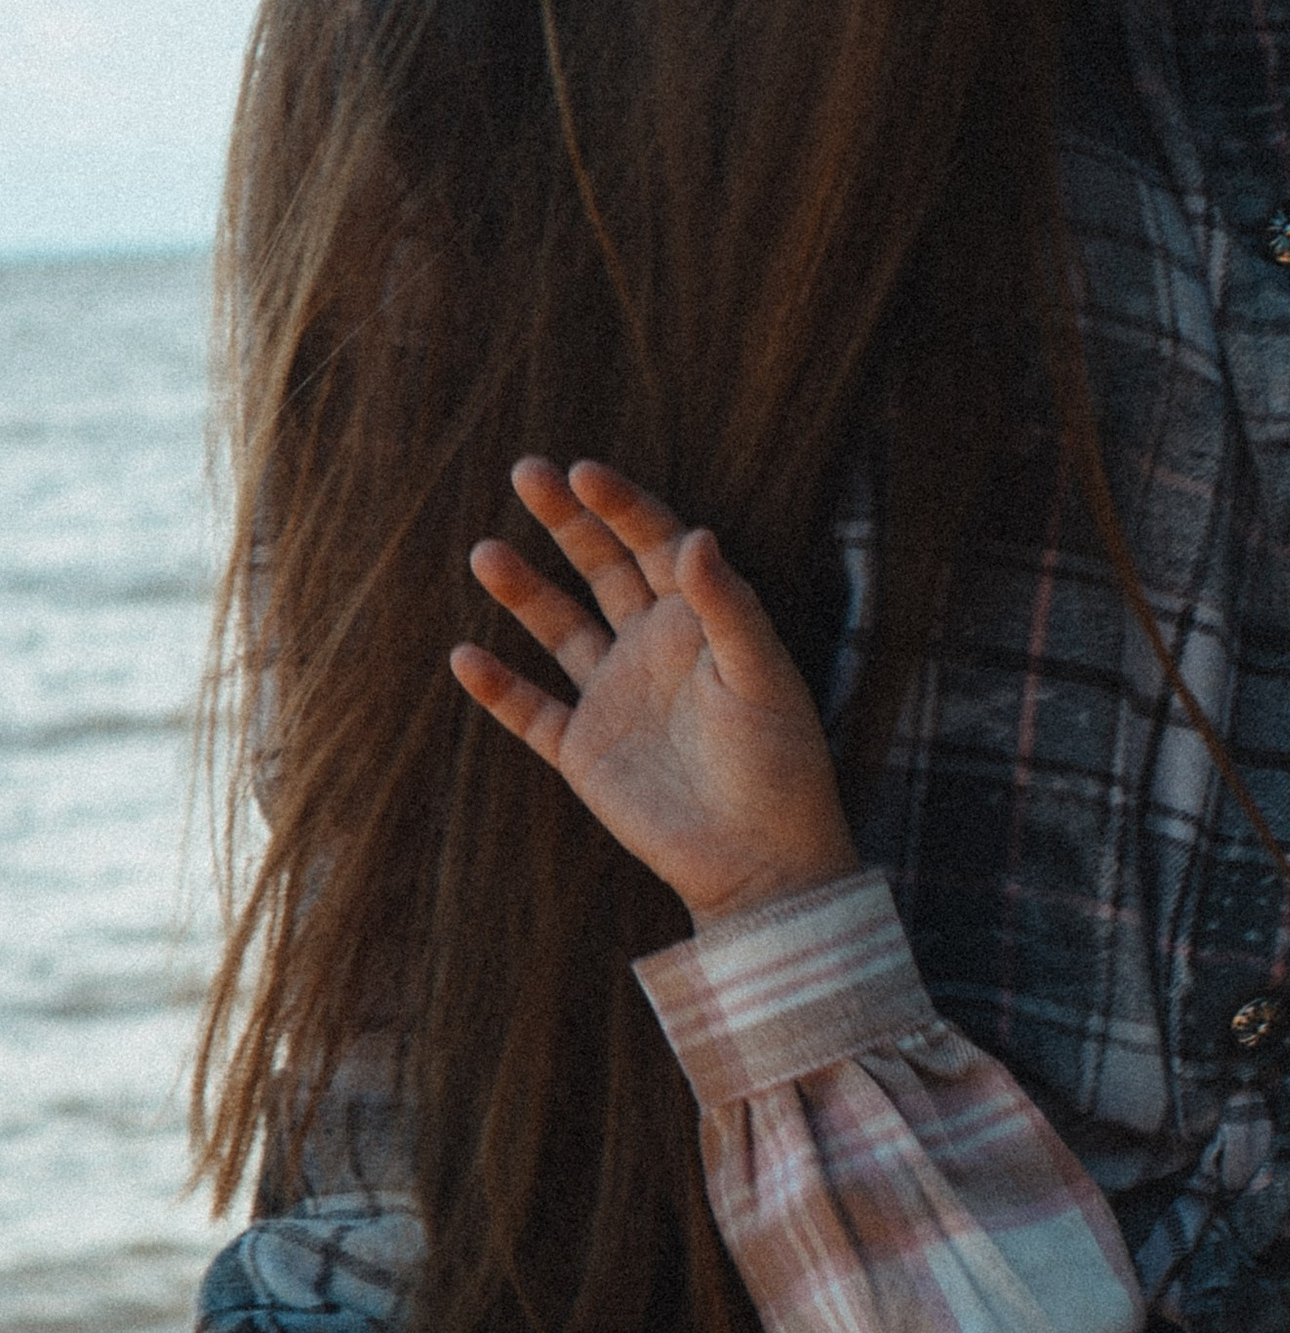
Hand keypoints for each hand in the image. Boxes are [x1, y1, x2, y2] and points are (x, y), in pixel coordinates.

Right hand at [451, 457, 855, 925]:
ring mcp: (615, 698)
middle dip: (566, 520)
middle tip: (526, 470)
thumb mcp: (762, 677)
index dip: (620, 505)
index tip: (583, 472)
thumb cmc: (780, 767)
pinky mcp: (586, 752)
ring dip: (524, 591)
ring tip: (485, 553)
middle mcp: (653, 650)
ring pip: (559, 628)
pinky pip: (532, 712)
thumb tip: (693, 534)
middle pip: (602, 567)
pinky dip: (499, 688)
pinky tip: (466, 657)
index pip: (655, 544)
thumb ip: (728, 606)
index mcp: (701, 623)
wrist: (762, 862)